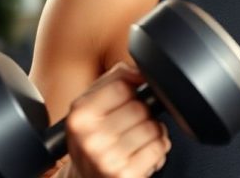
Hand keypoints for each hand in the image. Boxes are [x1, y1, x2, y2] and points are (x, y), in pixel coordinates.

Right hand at [64, 63, 171, 177]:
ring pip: (153, 127)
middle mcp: (90, 138)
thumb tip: (140, 71)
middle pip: (139, 107)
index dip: (131, 90)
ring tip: (137, 141)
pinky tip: (142, 154)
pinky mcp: (126, 174)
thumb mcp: (90, 107)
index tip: (129, 99)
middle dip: (143, 114)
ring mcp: (108, 159)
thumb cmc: (93, 140)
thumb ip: (113, 80)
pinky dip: (158, 149)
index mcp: (79, 116)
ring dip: (153, 132)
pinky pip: (159, 147)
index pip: (121, 85)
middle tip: (131, 125)